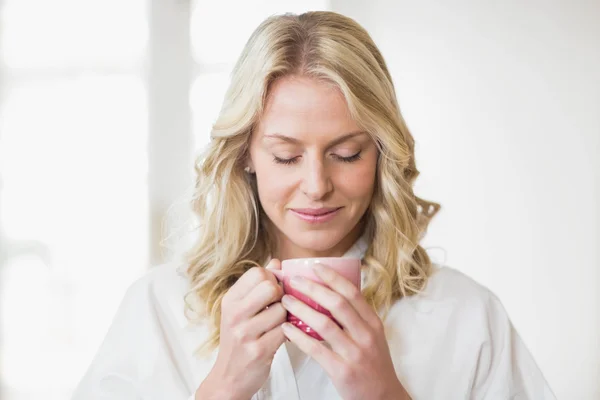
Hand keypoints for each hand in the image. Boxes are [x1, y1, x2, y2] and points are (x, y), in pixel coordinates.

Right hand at [196, 259, 286, 399]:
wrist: (228, 377)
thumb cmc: (239, 339)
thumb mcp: (240, 310)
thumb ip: (258, 285)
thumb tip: (276, 262)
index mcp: (230, 300)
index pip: (258, 272)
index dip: (272, 278)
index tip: (272, 291)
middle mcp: (234, 314)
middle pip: (270, 286)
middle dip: (281, 295)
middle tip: (278, 306)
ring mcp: (245, 333)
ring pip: (281, 309)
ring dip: (286, 317)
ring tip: (278, 324)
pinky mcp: (258, 351)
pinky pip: (285, 331)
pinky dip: (288, 333)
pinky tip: (281, 337)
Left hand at [280, 263, 409, 399]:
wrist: (383, 397)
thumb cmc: (373, 362)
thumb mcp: (373, 335)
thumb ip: (356, 316)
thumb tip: (331, 291)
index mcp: (373, 322)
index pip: (352, 292)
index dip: (332, 277)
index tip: (315, 266)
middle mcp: (366, 335)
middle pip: (337, 304)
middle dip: (313, 288)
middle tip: (294, 281)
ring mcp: (354, 353)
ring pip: (324, 324)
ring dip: (301, 309)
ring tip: (286, 301)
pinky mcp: (342, 371)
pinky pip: (316, 349)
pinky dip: (299, 337)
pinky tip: (286, 329)